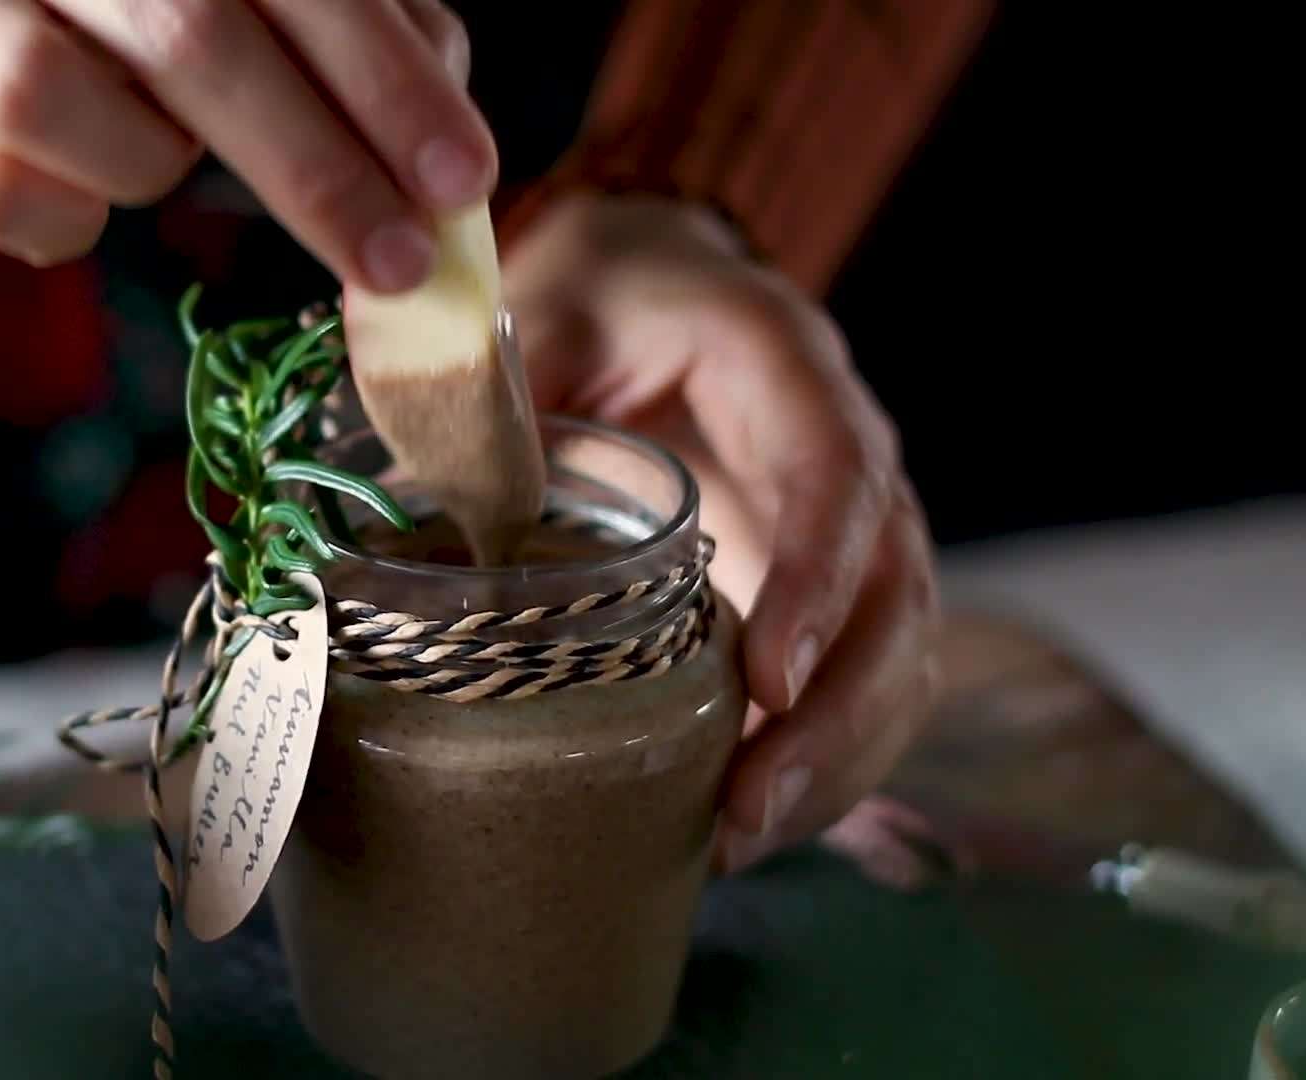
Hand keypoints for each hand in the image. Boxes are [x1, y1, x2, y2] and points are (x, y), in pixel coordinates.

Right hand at [0, 0, 494, 287]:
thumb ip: (344, 20)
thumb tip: (442, 107)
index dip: (386, 82)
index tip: (460, 180)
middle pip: (190, 40)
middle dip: (316, 169)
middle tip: (398, 263)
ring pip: (54, 108)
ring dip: (147, 165)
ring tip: (162, 150)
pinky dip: (66, 218)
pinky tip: (80, 184)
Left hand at [504, 192, 941, 882]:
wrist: (650, 284)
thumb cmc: (596, 296)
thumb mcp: (541, 313)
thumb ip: (497, 396)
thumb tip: (409, 514)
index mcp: (780, 365)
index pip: (834, 476)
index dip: (817, 582)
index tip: (770, 683)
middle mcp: (844, 449)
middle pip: (896, 594)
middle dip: (834, 718)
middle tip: (747, 810)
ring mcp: (847, 528)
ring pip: (897, 656)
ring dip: (833, 762)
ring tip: (736, 844)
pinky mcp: (827, 587)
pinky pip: (860, 682)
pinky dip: (818, 761)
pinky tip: (740, 823)